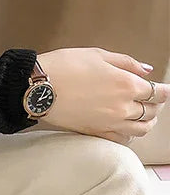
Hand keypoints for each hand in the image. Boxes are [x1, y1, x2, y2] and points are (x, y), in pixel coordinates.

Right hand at [35, 47, 168, 144]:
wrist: (37, 87)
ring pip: (141, 128)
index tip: (165, 89)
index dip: (164, 91)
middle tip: (155, 101)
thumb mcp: (97, 54)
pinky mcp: (95, 131)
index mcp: (126, 84)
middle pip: (151, 111)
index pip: (157, 92)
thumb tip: (146, 70)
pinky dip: (129, 136)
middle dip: (156, 105)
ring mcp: (110, 122)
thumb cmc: (63, 67)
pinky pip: (121, 140)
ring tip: (146, 117)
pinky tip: (128, 130)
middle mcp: (122, 106)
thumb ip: (126, 62)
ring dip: (147, 122)